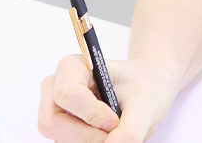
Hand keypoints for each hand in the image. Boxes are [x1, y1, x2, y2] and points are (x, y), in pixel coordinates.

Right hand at [37, 54, 182, 141]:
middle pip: (53, 122)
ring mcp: (55, 110)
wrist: (147, 90)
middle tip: (115, 131)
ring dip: (92, 140)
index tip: (115, 120)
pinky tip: (105, 134)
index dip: (92, 114)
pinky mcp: (61, 129)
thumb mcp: (145, 105)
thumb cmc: (144, 86)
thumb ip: (129, 130)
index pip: (67, 94)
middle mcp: (55, 87)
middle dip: (88, 135)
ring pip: (61, 138)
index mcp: (72, 67)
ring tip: (114, 129)